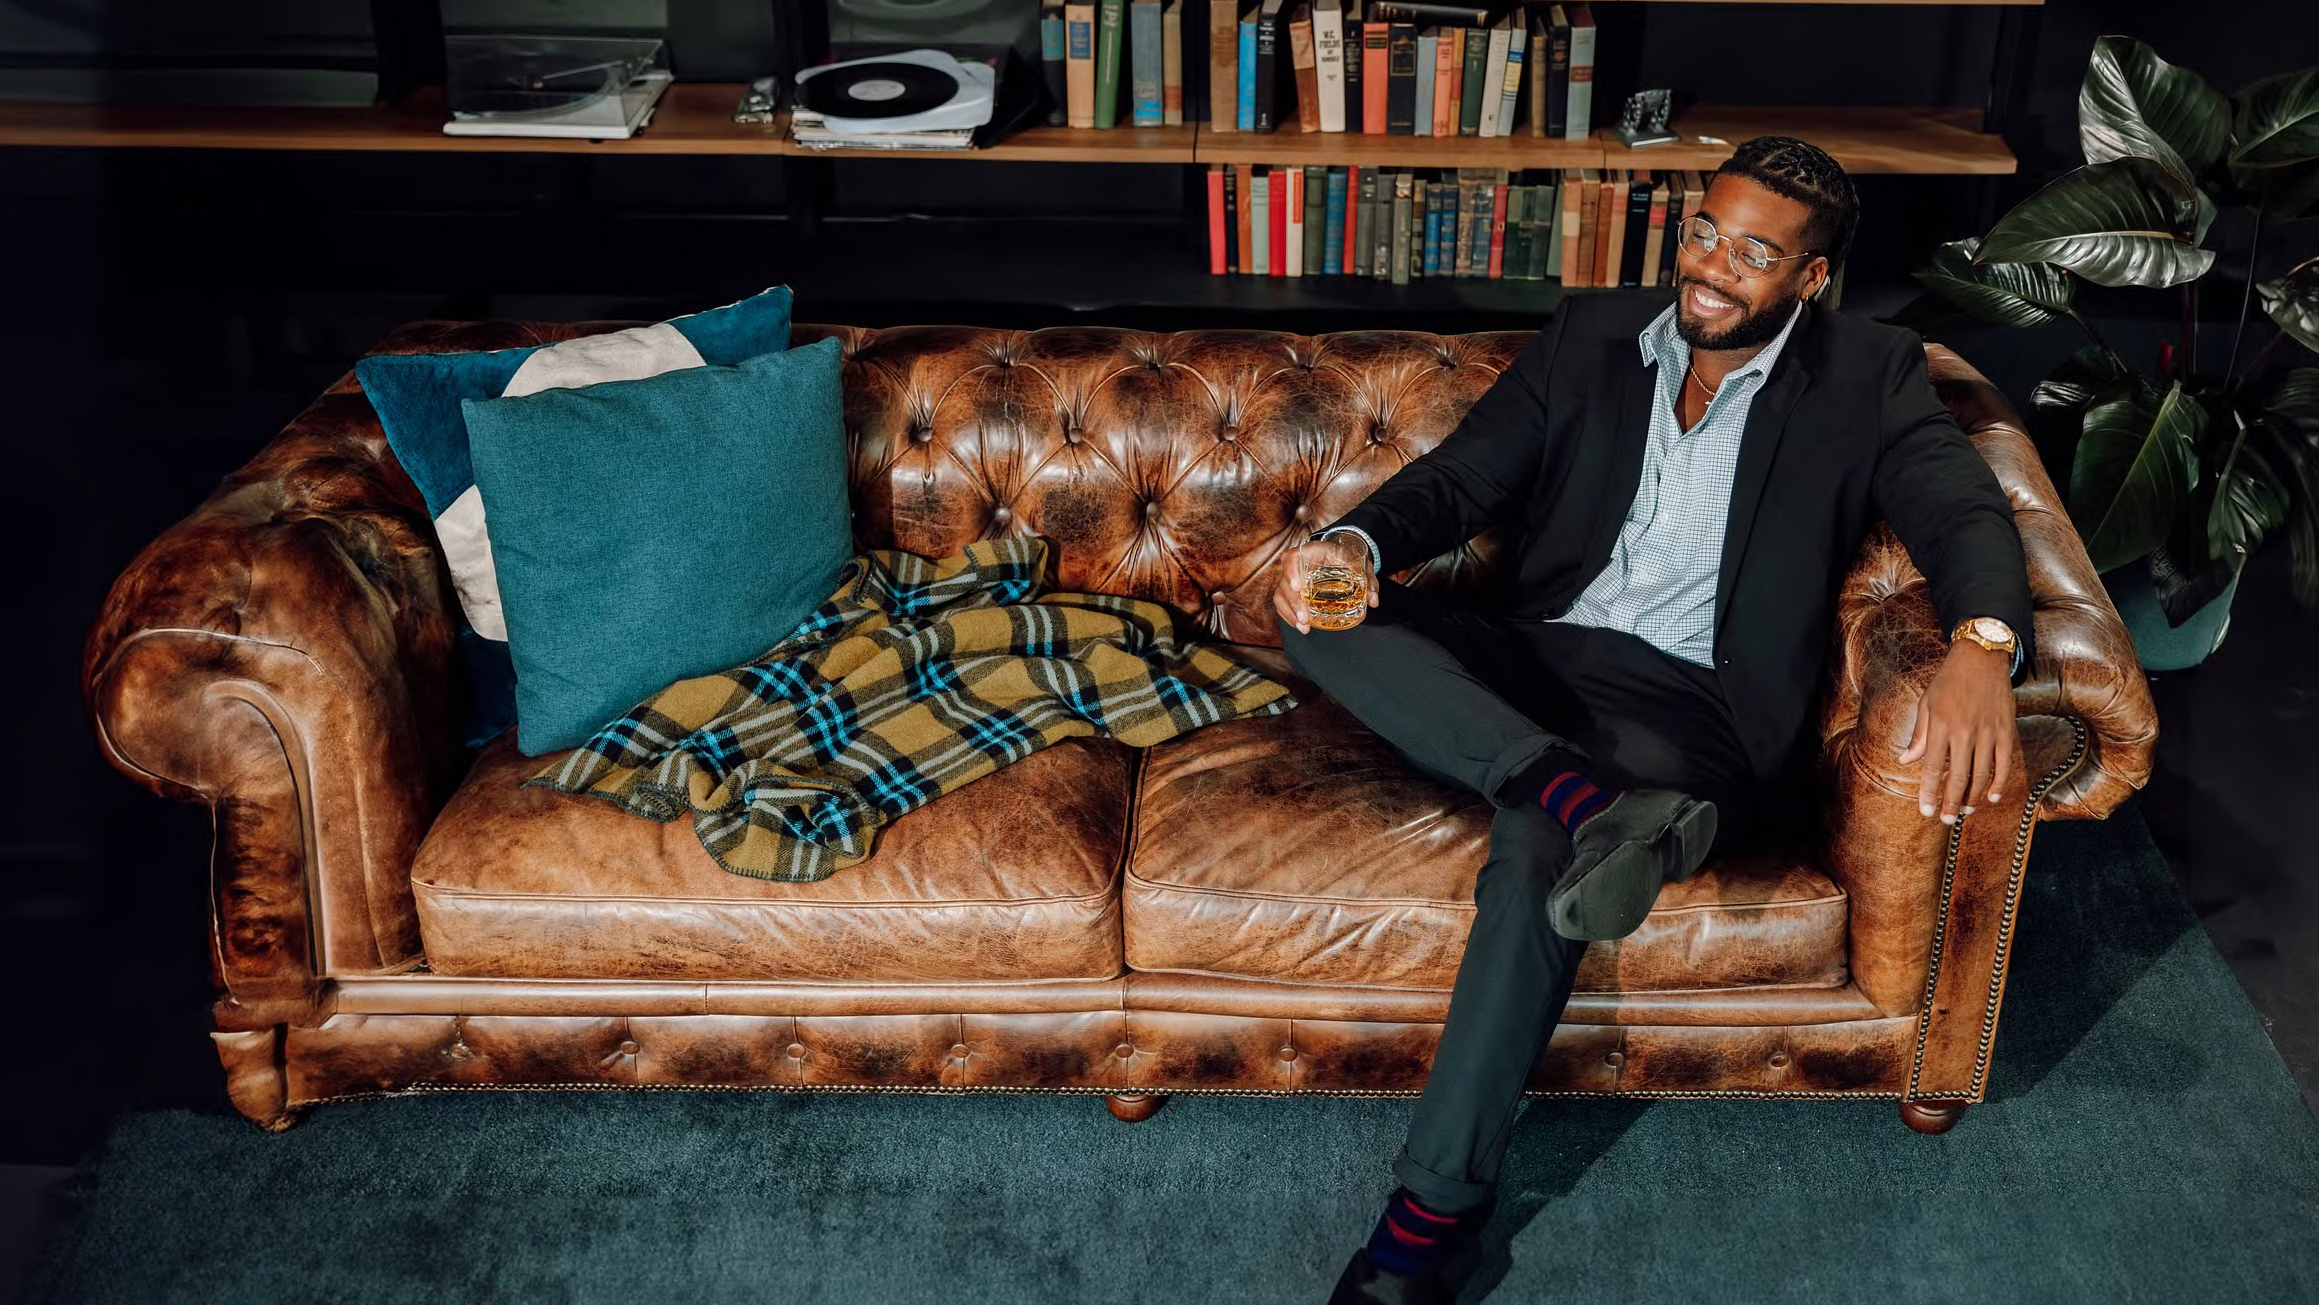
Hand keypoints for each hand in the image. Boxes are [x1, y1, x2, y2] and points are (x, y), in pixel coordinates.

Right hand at [1272, 533, 1379, 634]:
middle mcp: (1298, 565)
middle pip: (1285, 582)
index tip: (1297, 587)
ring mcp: (1292, 578)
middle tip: (1305, 619)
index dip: (1291, 572)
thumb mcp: (1361, 565)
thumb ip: (1368, 581)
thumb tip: (1373, 601)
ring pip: (1281, 594)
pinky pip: (1283, 603)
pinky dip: (1289, 616)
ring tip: (1303, 627)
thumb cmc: (1349, 557)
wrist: (1342, 556)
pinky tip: (1300, 626)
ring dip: (1289, 613)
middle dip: (1293, 602)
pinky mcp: (1292, 590)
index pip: (1293, 557)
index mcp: (1312, 552)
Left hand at [1898, 641, 2017, 824]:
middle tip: (1945, 820)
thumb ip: (1919, 735)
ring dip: (1974, 796)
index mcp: (1940, 725)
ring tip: (1965, 811)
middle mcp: (1964, 731)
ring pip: (1982, 774)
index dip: (1929, 792)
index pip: (1932, 767)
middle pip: (1959, 776)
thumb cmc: (1948, 681)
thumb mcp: (1926, 703)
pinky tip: (1993, 796)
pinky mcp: (2006, 730)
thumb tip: (1905, 762)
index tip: (1925, 811)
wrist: (1981, 657)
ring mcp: (1988, 732)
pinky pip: (2004, 762)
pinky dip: (2000, 782)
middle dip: (1950, 801)